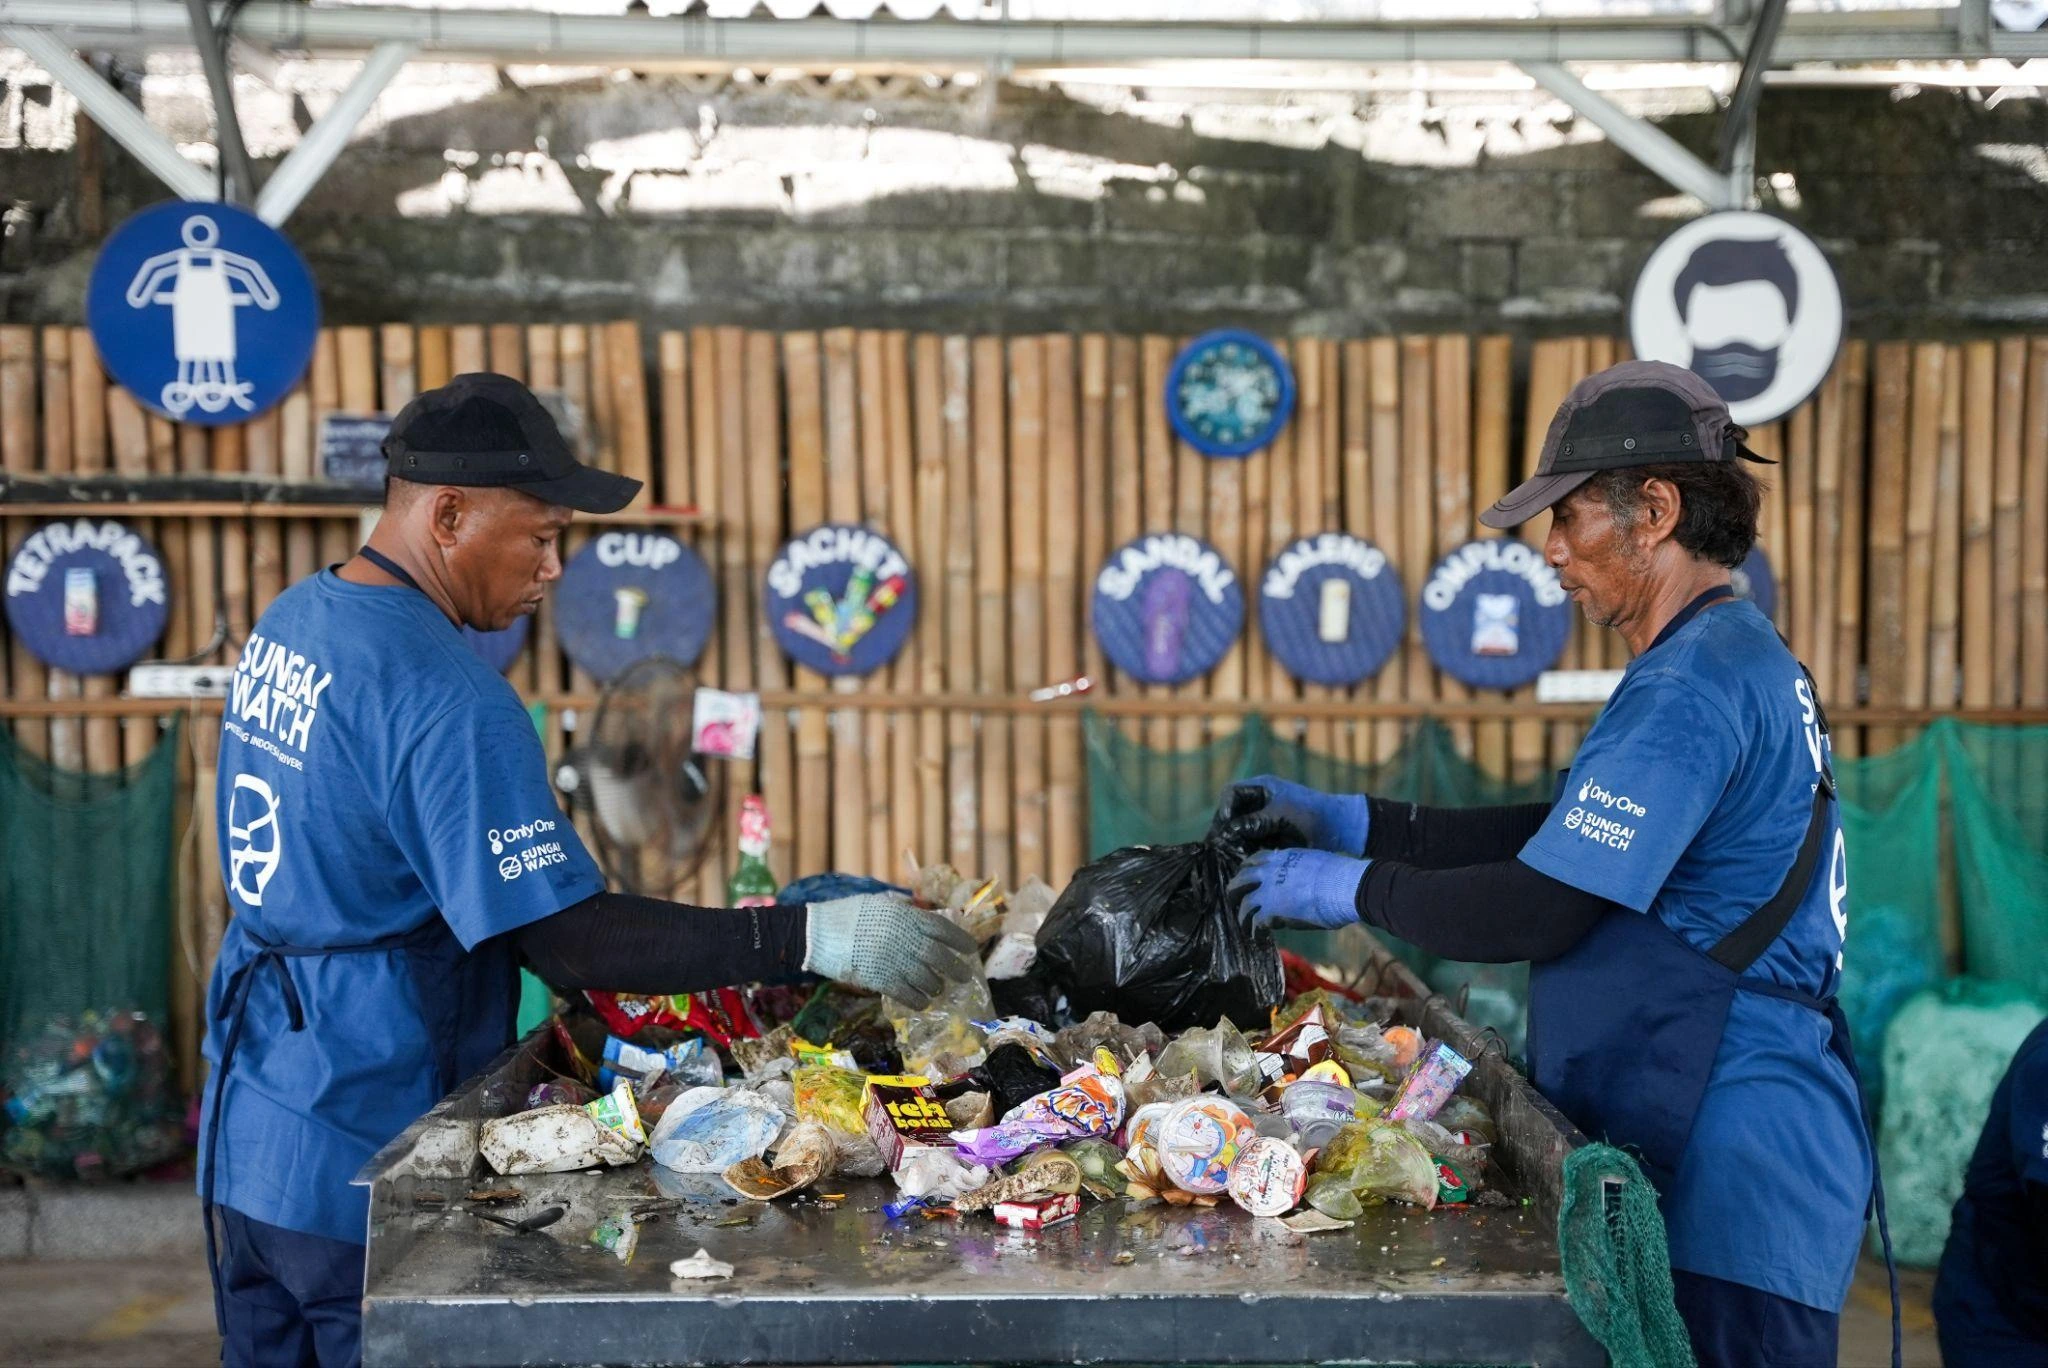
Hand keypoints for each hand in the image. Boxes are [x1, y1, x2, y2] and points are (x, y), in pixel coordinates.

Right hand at [802, 894, 977, 1008]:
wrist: (818, 933)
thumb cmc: (846, 914)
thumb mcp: (879, 902)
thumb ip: (901, 908)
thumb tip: (918, 910)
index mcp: (906, 917)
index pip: (942, 928)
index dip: (960, 940)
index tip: (970, 948)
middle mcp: (905, 939)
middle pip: (940, 957)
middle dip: (955, 968)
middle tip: (963, 977)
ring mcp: (894, 960)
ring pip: (927, 979)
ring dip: (936, 986)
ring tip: (938, 989)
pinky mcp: (880, 980)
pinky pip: (908, 995)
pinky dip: (918, 1001)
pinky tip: (922, 1003)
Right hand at [1215, 775, 1369, 854]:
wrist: (1341, 828)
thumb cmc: (1313, 815)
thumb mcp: (1281, 816)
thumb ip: (1253, 822)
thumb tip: (1226, 833)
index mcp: (1263, 787)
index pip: (1231, 793)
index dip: (1224, 810)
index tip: (1224, 830)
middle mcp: (1261, 799)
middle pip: (1232, 811)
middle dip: (1227, 828)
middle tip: (1221, 847)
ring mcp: (1266, 816)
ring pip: (1240, 827)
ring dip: (1235, 840)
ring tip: (1231, 855)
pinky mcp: (1272, 832)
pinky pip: (1252, 838)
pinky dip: (1247, 847)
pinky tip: (1244, 858)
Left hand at [1226, 848, 1368, 930]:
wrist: (1346, 886)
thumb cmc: (1341, 876)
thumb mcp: (1315, 864)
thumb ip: (1301, 871)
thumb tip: (1300, 884)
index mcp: (1283, 857)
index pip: (1256, 859)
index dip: (1248, 869)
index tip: (1246, 877)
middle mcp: (1271, 871)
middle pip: (1241, 879)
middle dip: (1234, 890)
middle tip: (1233, 899)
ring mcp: (1268, 891)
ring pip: (1244, 903)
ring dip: (1242, 915)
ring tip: (1244, 925)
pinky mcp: (1271, 911)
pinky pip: (1255, 922)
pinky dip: (1255, 931)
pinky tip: (1258, 937)